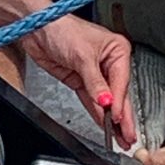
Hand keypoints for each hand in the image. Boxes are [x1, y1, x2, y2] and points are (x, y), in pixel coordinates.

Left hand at [21, 15, 135, 147]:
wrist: (37, 28)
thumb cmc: (61, 28)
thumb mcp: (82, 55)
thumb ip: (95, 82)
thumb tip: (105, 101)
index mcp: (116, 50)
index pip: (121, 82)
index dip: (119, 102)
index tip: (118, 118)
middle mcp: (107, 61)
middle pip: (116, 94)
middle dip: (121, 116)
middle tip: (128, 136)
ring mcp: (93, 72)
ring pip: (104, 100)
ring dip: (110, 119)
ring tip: (120, 137)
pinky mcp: (79, 80)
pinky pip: (90, 100)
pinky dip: (96, 113)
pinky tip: (104, 125)